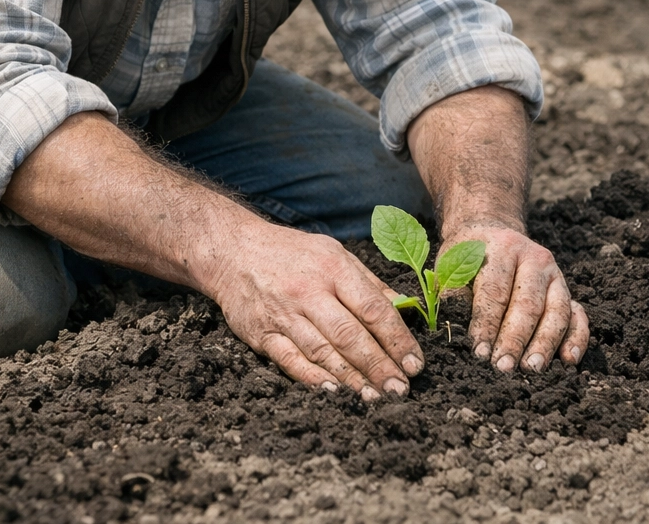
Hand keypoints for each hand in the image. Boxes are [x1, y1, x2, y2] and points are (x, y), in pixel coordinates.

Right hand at [207, 219, 423, 397]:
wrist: (233, 250)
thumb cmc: (292, 253)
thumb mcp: (334, 254)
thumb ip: (369, 283)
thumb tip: (404, 308)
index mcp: (334, 269)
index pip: (373, 309)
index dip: (397, 339)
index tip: (415, 364)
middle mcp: (309, 292)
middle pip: (350, 335)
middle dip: (379, 365)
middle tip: (400, 389)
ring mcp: (284, 315)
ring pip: (322, 352)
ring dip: (352, 378)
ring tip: (375, 397)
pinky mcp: (261, 334)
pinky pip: (290, 360)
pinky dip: (312, 378)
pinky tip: (333, 392)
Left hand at [442, 224, 588, 372]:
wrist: (491, 231)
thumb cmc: (467, 257)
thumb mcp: (451, 265)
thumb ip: (453, 295)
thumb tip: (452, 331)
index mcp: (503, 248)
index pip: (495, 292)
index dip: (486, 324)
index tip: (479, 353)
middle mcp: (534, 258)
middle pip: (528, 304)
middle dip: (515, 339)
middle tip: (503, 368)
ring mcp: (555, 275)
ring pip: (556, 312)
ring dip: (544, 344)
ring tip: (531, 369)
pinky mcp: (566, 290)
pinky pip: (578, 315)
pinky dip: (577, 337)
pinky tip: (569, 360)